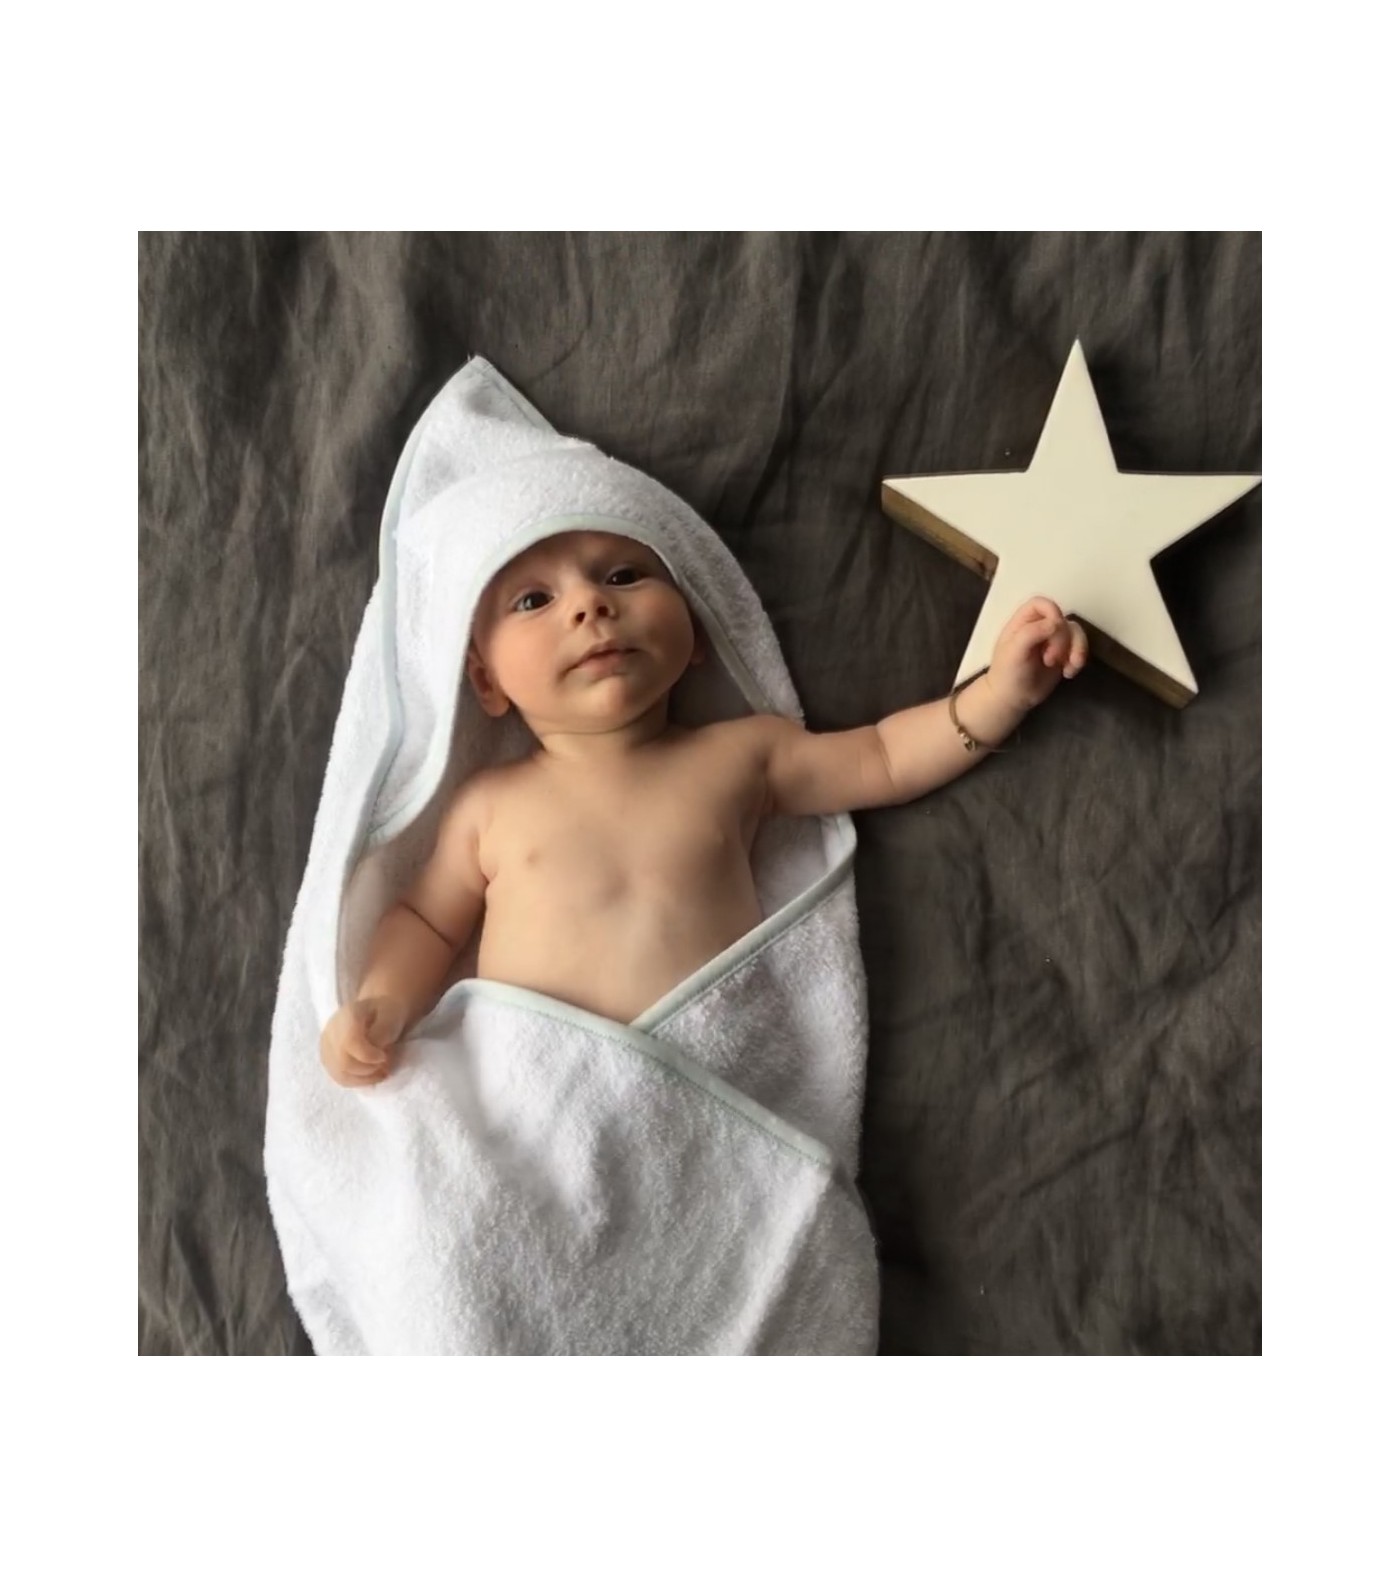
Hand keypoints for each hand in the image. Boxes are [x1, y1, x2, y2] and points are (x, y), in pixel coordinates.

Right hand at [319, 995, 409, 1087]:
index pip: (349, 1042)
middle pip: (343, 1061)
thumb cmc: (386, 1012)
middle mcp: (331, 1030)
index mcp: (347, 1014)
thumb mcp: (391, 1016)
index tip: (384, 1056)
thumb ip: (382, 1033)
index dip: (367, 1055)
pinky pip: (340, 1078)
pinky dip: (359, 1082)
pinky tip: (372, 1076)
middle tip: (384, 1064)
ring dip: (365, 1078)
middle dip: (368, 1069)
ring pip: (340, 1074)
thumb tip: (373, 1054)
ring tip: (381, 1071)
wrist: (377, 1009)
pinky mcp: (328, 1059)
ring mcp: (326, 1046)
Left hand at [986, 597, 1087, 712]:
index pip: (1042, 603)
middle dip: (1062, 640)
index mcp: (1023, 622)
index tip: (1054, 629)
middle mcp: (1039, 627)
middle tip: (1050, 661)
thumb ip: (1031, 633)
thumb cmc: (1007, 674)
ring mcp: (1053, 640)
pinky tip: (1069, 674)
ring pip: (1076, 632)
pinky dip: (1078, 659)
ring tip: (1070, 668)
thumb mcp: (1014, 653)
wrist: (1012, 700)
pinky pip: (1079, 648)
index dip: (1053, 612)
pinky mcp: (1063, 654)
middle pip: (1063, 619)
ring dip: (1077, 649)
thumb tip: (1056, 623)